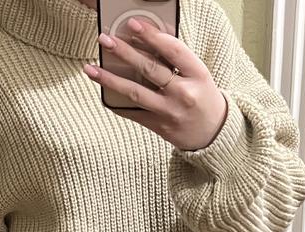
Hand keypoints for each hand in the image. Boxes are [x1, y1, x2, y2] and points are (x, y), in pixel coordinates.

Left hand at [83, 17, 228, 151]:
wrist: (213, 133)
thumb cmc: (203, 97)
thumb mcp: (198, 74)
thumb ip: (177, 60)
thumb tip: (145, 41)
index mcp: (198, 75)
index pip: (173, 50)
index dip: (151, 35)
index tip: (132, 24)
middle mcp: (183, 94)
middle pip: (149, 69)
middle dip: (124, 52)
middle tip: (105, 40)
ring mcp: (169, 112)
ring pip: (135, 92)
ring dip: (110, 79)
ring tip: (91, 68)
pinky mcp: (158, 126)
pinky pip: (132, 112)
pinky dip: (116, 101)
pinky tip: (102, 91)